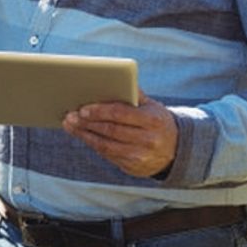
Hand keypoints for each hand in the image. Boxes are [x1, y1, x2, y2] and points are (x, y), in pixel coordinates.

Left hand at [62, 92, 177, 177]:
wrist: (176, 150)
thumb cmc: (158, 122)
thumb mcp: (153, 106)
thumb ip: (135, 94)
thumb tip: (117, 79)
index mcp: (153, 120)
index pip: (121, 114)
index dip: (100, 111)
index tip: (83, 108)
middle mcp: (148, 139)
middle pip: (110, 130)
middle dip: (88, 123)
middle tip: (70, 116)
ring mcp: (140, 156)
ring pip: (106, 145)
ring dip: (85, 135)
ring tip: (71, 125)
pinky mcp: (132, 167)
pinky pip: (108, 155)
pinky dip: (93, 144)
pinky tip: (84, 136)